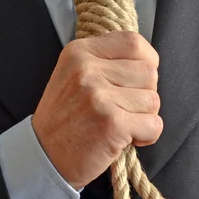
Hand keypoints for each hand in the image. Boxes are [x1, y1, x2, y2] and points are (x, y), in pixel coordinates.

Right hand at [32, 31, 162, 189]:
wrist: (45, 156)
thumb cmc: (66, 117)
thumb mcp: (74, 74)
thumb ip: (106, 61)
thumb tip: (148, 60)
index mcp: (79, 52)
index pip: (134, 43)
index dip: (147, 62)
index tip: (139, 80)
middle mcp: (87, 69)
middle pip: (149, 73)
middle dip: (145, 94)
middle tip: (123, 109)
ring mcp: (99, 96)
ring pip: (153, 100)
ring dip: (145, 117)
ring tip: (120, 124)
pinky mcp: (111, 123)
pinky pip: (154, 125)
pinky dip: (147, 136)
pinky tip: (126, 139)